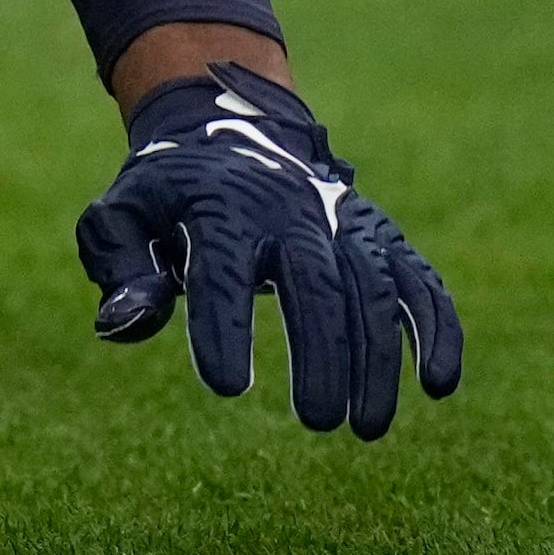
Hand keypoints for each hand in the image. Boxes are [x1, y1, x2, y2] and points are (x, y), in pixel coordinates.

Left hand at [77, 69, 461, 440]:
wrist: (229, 125)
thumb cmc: (168, 191)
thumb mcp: (120, 213)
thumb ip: (117, 265)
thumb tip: (122, 327)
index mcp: (218, 207)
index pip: (221, 271)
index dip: (224, 327)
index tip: (227, 387)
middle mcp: (288, 212)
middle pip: (315, 286)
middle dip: (323, 356)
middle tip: (318, 422)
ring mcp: (341, 222)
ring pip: (373, 290)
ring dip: (379, 360)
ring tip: (368, 429)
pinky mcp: (380, 234)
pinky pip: (419, 281)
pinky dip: (436, 328)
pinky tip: (437, 383)